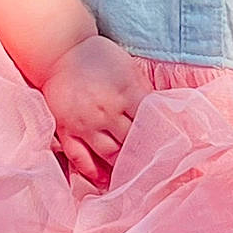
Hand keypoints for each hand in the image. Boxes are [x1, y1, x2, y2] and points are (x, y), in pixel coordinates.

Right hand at [41, 35, 147, 188]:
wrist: (59, 51)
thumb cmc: (98, 57)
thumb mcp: (128, 66)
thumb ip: (143, 90)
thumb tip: (162, 111)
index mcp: (126, 93)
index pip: (149, 122)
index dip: (161, 136)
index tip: (172, 150)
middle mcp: (106, 112)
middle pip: (131, 141)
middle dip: (145, 155)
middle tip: (158, 170)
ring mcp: (85, 124)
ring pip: (109, 153)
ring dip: (123, 166)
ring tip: (135, 177)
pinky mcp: (66, 130)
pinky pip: (79, 157)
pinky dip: (92, 171)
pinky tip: (103, 181)